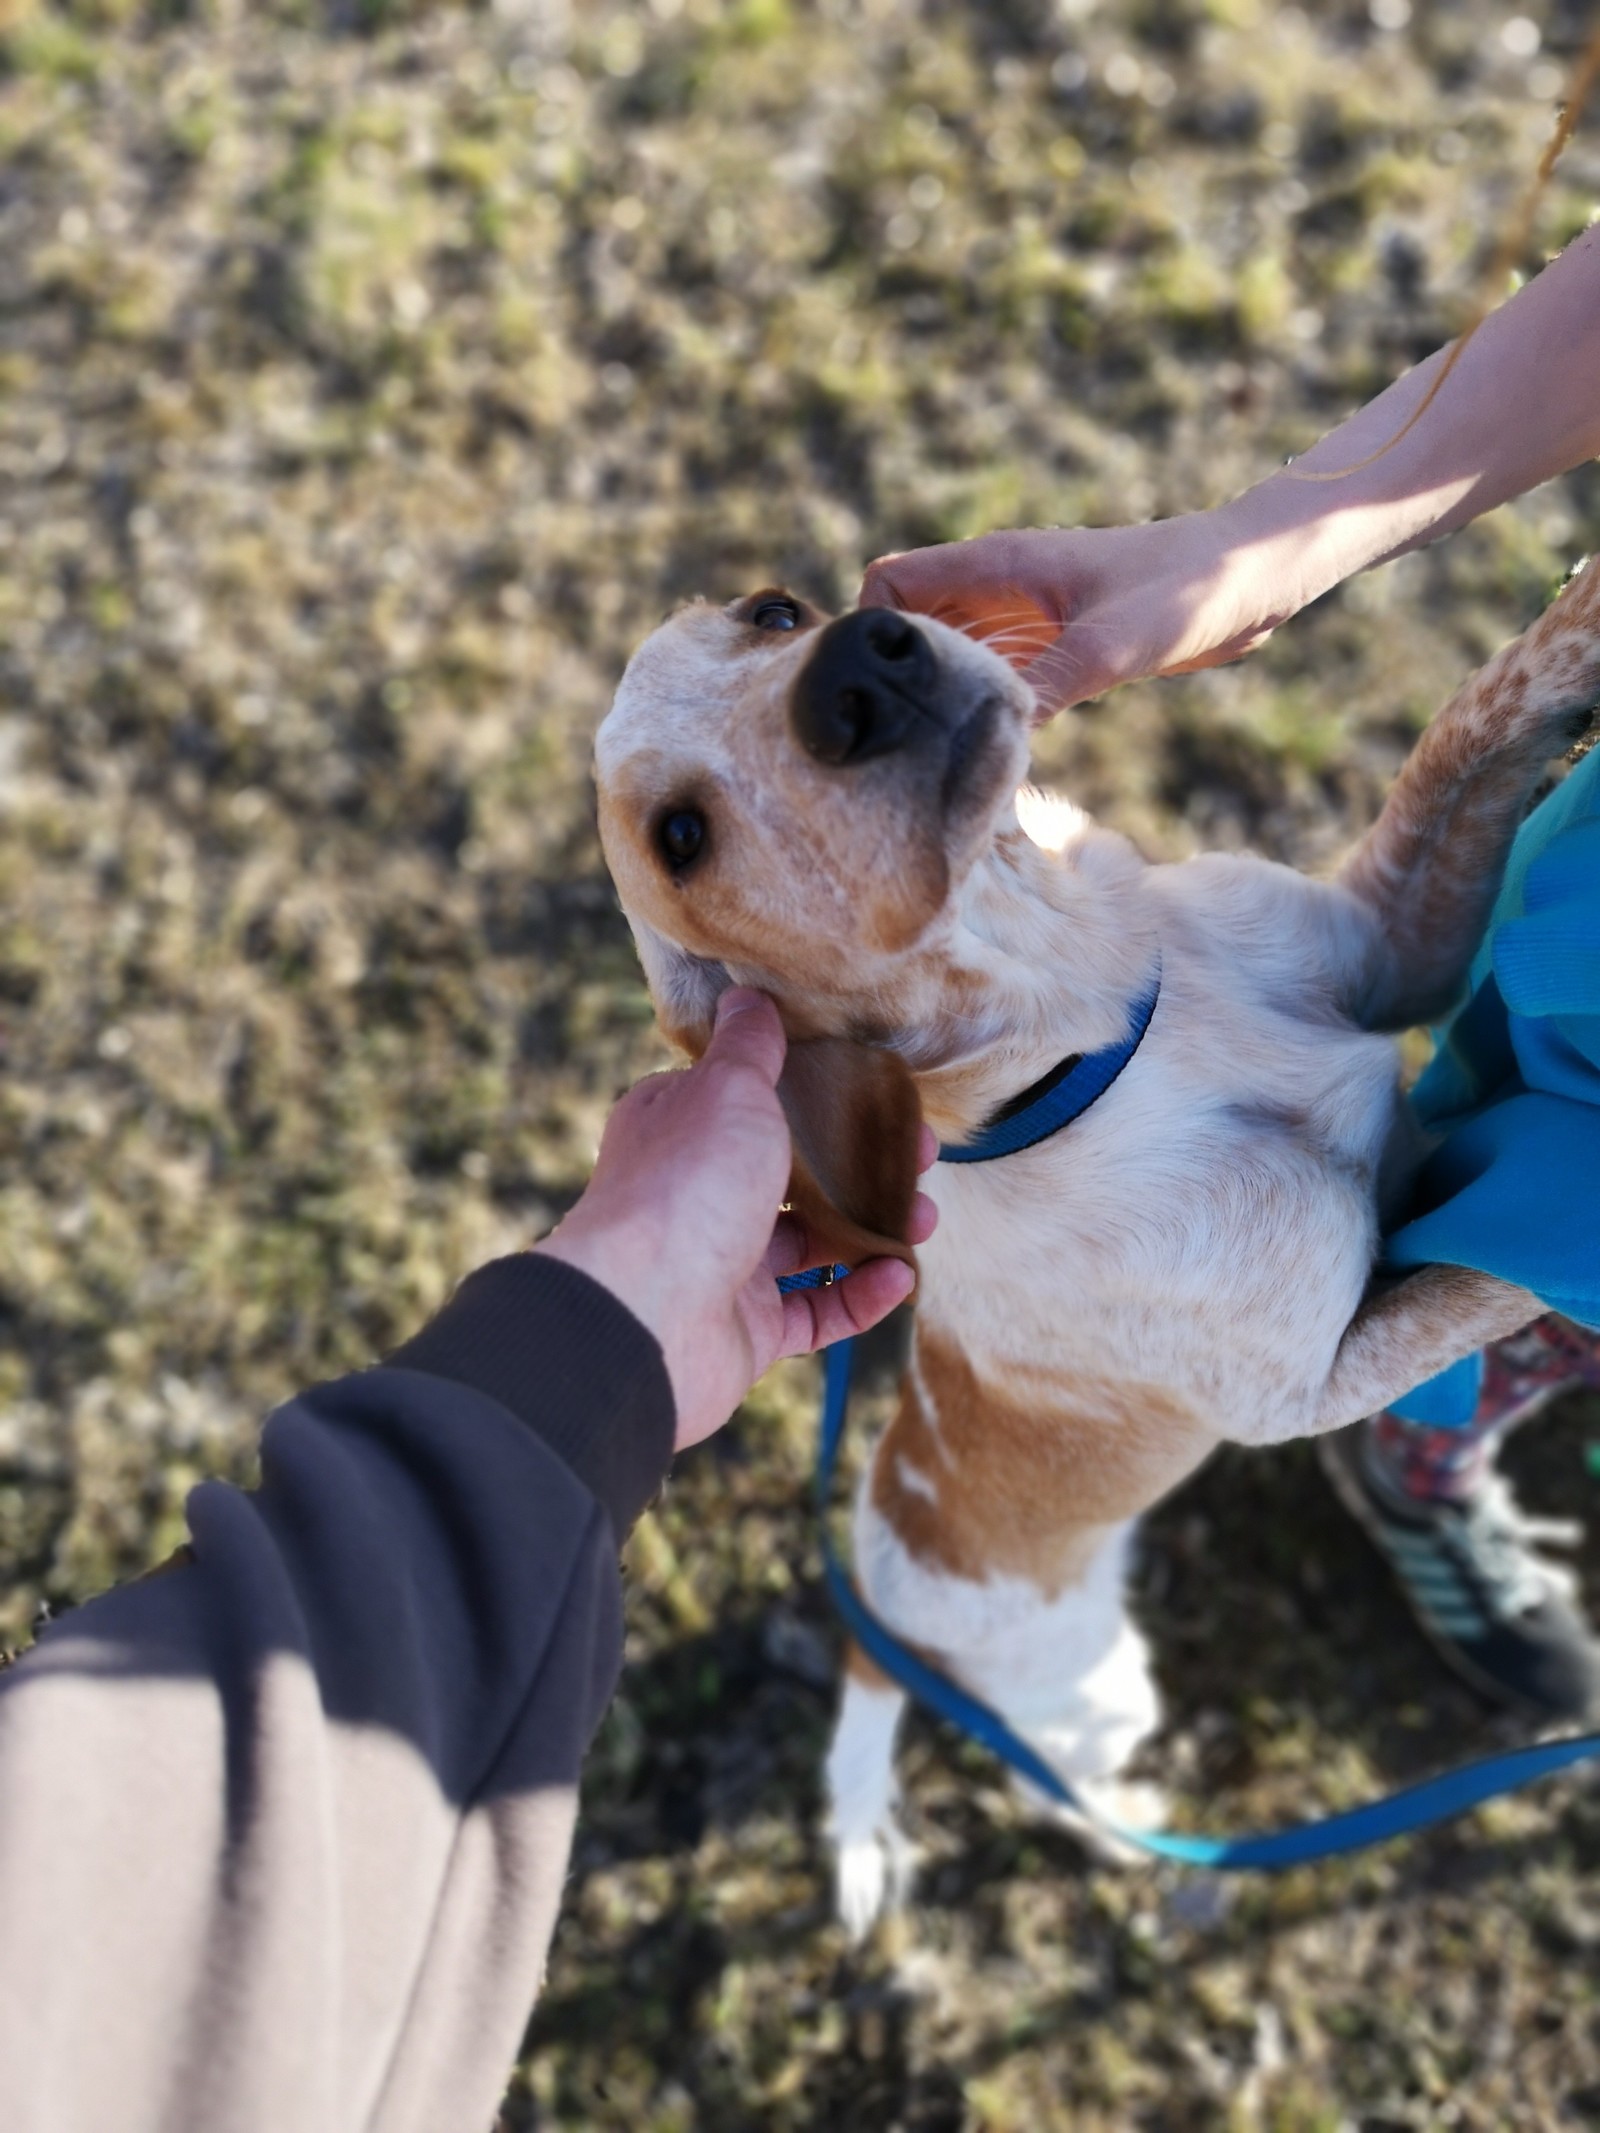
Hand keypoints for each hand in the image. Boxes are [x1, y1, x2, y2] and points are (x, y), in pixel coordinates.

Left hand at [536, 990, 937, 1449]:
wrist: (645, 1317)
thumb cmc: (685, 1187)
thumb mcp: (726, 1089)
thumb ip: (748, 1047)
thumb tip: (746, 998)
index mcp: (681, 1128)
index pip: (750, 1099)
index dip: (815, 1092)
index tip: (874, 1090)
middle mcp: (698, 1193)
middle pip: (794, 1171)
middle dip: (863, 1163)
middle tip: (919, 1155)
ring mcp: (722, 1263)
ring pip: (812, 1242)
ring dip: (873, 1226)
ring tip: (923, 1216)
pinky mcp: (747, 1327)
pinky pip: (816, 1309)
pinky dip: (862, 1294)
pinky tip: (900, 1274)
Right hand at [860, 511, 1304, 715]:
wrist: (1254, 578)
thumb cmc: (1189, 589)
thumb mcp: (1114, 644)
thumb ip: (1049, 685)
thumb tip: (990, 737)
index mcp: (998, 565)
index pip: (892, 582)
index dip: (872, 631)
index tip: (882, 691)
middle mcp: (999, 587)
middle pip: (912, 623)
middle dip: (900, 675)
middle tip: (901, 740)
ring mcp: (1024, 616)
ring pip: (951, 653)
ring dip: (943, 696)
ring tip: (938, 752)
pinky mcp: (1053, 644)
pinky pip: (994, 675)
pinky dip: (983, 707)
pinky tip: (993, 750)